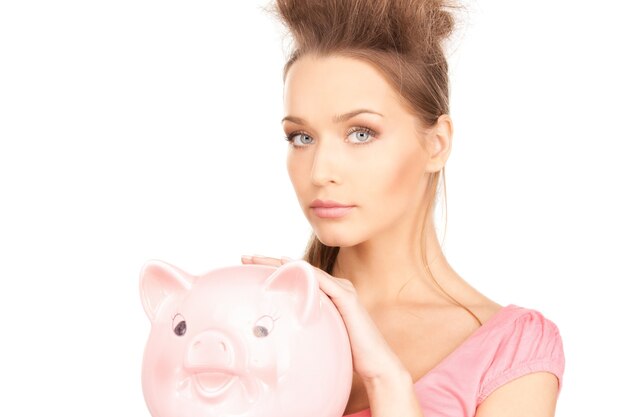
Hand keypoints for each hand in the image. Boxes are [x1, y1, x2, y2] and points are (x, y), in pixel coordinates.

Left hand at [241, 254, 408, 382]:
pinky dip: (303, 272)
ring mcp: (342, 290)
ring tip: (257, 261)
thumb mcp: (318, 339)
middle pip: (297, 270)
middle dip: (269, 262)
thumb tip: (275, 342)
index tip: (248, 268)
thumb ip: (302, 332)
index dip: (271, 271)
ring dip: (279, 264)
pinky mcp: (347, 298)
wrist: (377, 367)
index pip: (296, 278)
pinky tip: (286, 266)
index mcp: (327, 296)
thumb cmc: (348, 356)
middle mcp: (334, 288)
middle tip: (244, 258)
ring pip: (306, 271)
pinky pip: (321, 281)